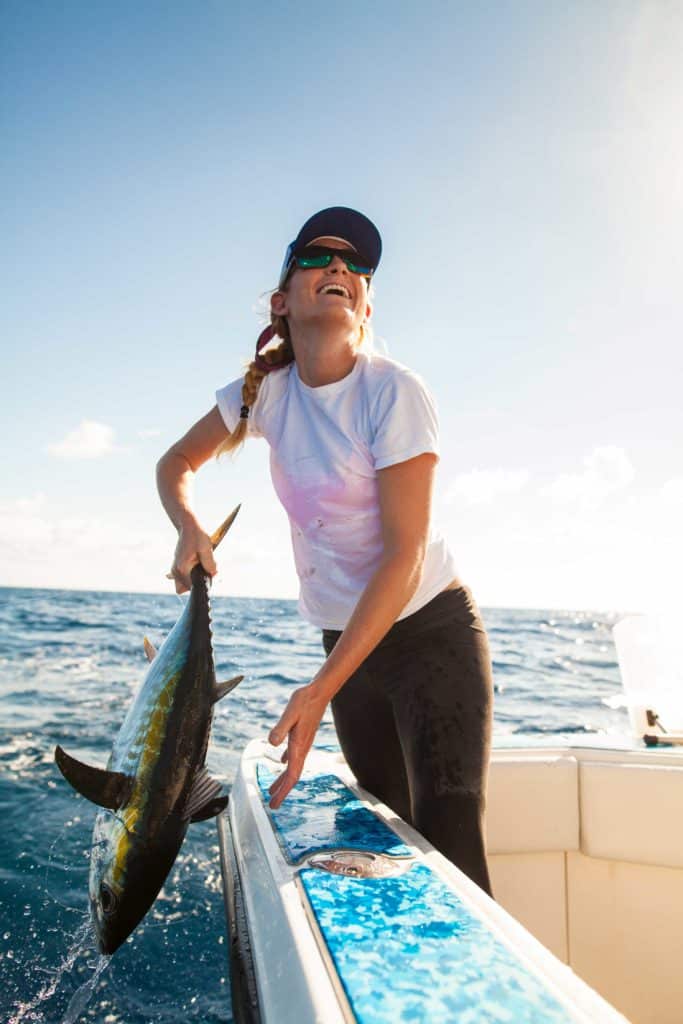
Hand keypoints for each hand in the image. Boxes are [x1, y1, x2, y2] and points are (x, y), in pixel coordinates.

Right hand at [168, 519, 216, 593]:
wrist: (188, 527)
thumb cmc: (197, 536)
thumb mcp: (206, 549)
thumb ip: (210, 564)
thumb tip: (213, 575)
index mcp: (182, 568)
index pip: (192, 587)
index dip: (202, 583)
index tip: (209, 575)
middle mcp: (175, 571)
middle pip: (186, 589)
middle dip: (196, 583)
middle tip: (206, 571)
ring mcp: (174, 569)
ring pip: (183, 585)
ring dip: (192, 580)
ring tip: (201, 567)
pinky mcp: (176, 566)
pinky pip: (182, 578)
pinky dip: (189, 575)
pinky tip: (197, 565)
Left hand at [268, 684, 328, 808]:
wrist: (319, 692)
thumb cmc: (304, 701)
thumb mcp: (289, 713)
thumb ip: (280, 728)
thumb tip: (271, 744)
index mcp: (298, 746)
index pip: (291, 774)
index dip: (283, 790)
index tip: (274, 804)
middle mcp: (302, 748)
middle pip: (292, 775)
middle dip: (282, 791)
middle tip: (272, 805)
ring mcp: (303, 743)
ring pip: (292, 766)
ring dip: (283, 779)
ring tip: (272, 789)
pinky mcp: (302, 736)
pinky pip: (293, 755)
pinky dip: (286, 764)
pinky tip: (281, 763)